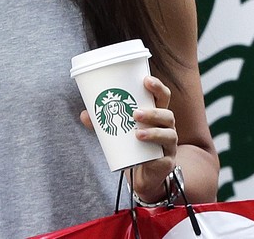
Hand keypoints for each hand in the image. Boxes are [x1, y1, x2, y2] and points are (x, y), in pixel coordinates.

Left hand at [79, 75, 178, 201]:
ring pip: (168, 134)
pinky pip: (165, 156)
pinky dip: (156, 155)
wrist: (144, 174)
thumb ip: (102, 122)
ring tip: (137, 134)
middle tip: (134, 113)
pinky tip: (148, 155)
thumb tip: (84, 114)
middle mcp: (167, 127)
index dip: (157, 87)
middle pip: (167, 114)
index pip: (163, 96)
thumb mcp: (118, 130)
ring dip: (154, 132)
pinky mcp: (167, 161)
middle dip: (153, 112)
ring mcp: (169, 144)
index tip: (146, 80)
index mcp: (157, 114)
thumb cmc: (133, 145)